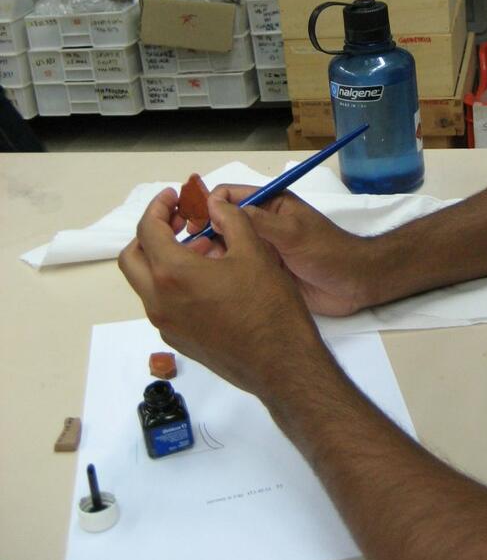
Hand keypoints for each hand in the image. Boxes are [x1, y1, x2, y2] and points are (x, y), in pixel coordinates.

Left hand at [118, 188, 335, 398]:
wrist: (280, 362)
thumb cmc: (268, 305)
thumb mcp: (254, 250)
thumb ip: (230, 219)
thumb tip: (215, 205)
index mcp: (173, 273)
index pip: (147, 230)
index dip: (157, 207)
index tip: (173, 197)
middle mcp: (159, 301)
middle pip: (132, 258)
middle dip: (150, 233)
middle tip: (177, 220)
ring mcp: (166, 325)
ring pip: (146, 283)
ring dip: (163, 259)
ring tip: (202, 247)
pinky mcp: (178, 341)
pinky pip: (163, 304)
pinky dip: (173, 283)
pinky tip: (208, 279)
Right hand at [196, 184, 376, 316]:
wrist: (353, 284)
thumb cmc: (327, 251)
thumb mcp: (292, 232)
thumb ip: (257, 220)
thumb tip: (217, 206)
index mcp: (270, 204)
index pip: (229, 196)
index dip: (208, 205)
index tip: (192, 224)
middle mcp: (261, 225)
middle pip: (222, 222)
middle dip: (204, 231)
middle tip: (191, 250)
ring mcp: (261, 250)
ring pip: (225, 247)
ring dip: (211, 253)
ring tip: (200, 267)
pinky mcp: (262, 273)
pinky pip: (235, 268)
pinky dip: (221, 272)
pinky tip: (212, 283)